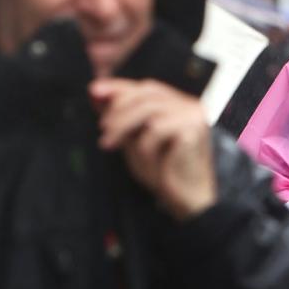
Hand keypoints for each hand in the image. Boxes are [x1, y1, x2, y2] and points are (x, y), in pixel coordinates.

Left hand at [91, 78, 216, 219]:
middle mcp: (190, 106)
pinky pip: (157, 129)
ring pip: (148, 109)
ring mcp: (194, 116)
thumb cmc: (163, 174)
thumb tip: (95, 92)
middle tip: (102, 128)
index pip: (148, 88)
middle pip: (147, 93)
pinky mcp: (194, 129)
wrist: (187, 201)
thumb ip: (121, 117)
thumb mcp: (135, 141)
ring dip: (122, 126)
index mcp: (180, 106)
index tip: (94, 91)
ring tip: (108, 144)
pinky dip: (144, 145)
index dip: (120, 87)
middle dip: (118, 108)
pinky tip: (143, 160)